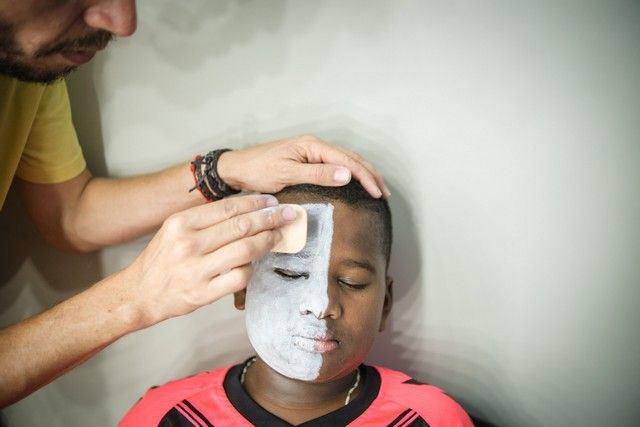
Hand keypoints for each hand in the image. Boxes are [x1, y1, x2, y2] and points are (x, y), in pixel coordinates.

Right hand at [123, 194, 295, 325]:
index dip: (255, 203)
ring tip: (278, 236)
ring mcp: (196, 270)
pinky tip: (255, 263)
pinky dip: (252, 269)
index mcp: (181, 223)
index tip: (272, 201)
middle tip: (287, 215)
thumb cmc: (162, 260)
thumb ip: (205, 220)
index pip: (228, 208)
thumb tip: (246, 209)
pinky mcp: (203, 293)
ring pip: (245, 250)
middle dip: (270, 219)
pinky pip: (239, 277)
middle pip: (241, 226)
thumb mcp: (175, 230)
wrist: (140, 293)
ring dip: (267, 241)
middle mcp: (188, 244)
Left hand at [217, 135, 389, 197]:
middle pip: (351, 158)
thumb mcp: (287, 174)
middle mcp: (315, 145)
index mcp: (313, 146)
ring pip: (346, 160)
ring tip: (377, 188)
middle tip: (384, 193)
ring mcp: (312, 152)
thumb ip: (317, 175)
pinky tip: (355, 183)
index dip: (365, 177)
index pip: (347, 161)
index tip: (378, 193)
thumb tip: (347, 175)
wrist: (237, 168)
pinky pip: (335, 165)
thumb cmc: (258, 170)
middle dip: (370, 174)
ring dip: (363, 173)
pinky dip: (350, 174)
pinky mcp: (307, 160)